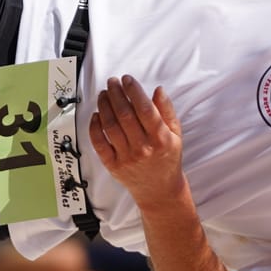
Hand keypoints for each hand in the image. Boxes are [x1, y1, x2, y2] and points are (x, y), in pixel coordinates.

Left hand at [88, 75, 185, 206]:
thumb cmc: (168, 159)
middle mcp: (143, 148)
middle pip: (125, 115)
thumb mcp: (176, 135)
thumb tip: (158, 89)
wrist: (160, 190)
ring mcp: (126, 157)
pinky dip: (95, 127)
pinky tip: (96, 115)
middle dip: (116, 94)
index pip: (145, 109)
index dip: (134, 91)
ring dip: (104, 106)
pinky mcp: (113, 165)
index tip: (127, 79)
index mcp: (161, 139)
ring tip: (104, 94)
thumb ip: (167, 111)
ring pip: (110, 126)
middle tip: (112, 82)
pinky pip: (99, 143)